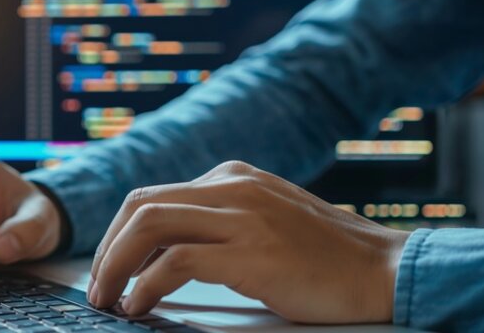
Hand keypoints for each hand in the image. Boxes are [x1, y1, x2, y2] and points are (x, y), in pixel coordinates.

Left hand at [87, 161, 410, 323]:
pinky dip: (145, 285)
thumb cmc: (326, 258)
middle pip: (139, 205)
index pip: (152, 197)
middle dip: (106, 248)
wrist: (385, 271)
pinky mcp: (251, 252)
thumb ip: (219, 223)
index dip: (118, 236)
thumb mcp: (265, 222)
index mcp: (232, 178)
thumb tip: (161, 253)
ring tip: (109, 300)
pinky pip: (175, 262)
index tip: (108, 270)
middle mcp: (232, 187)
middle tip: (98, 288)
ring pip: (147, 226)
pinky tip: (140, 305)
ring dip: (115, 265)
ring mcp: (242, 215)